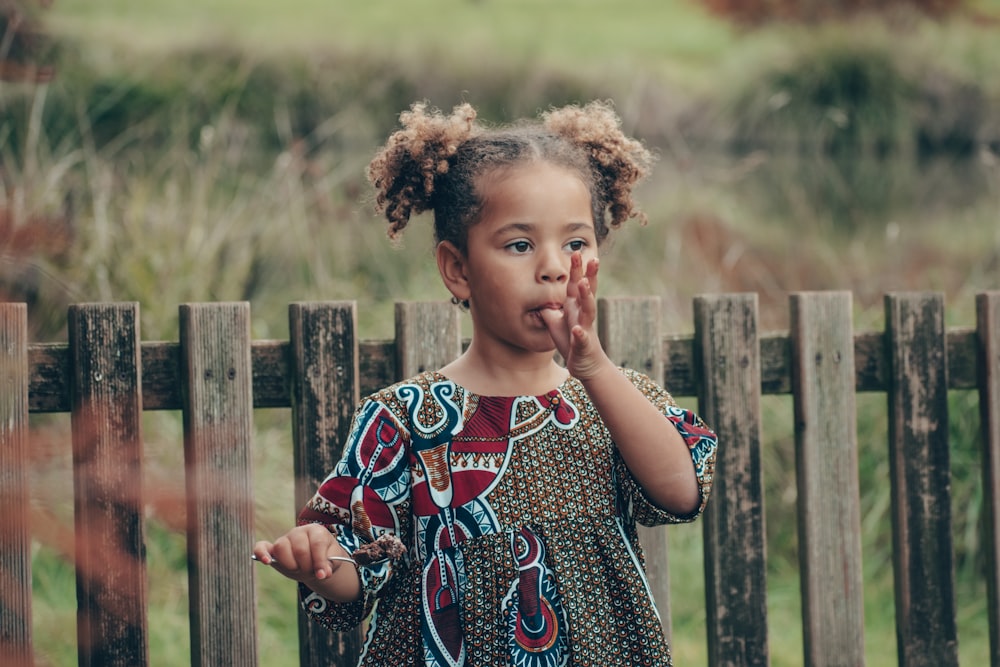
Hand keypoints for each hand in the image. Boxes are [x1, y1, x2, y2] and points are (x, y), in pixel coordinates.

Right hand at [253, 523, 352, 583]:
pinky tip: (266, 561)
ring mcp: (284, 539)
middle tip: (311, 573)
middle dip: (306, 566)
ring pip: (281, 547)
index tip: (323, 575)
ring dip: (290, 564)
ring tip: (298, 570)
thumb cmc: (326, 559)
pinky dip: (261, 553)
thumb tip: (324, 573)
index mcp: (316, 531)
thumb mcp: (334, 562)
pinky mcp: (272, 550)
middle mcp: (299, 532)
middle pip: (299, 548)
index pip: (317, 544)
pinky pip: (261, 547)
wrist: (317, 563)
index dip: (320, 561)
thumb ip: (330, 566)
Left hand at [539, 252, 610, 379]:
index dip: (576, 269)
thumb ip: (547, 307)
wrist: (585, 364)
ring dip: (586, 296)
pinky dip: (580, 335)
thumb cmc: (570, 340)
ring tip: (583, 284)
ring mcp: (585, 328)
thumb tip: (536, 295)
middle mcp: (582, 314)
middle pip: (588, 291)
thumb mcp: (554, 320)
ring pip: (588, 310)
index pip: (576, 284)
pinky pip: (581, 339)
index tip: (575, 251)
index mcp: (575, 307)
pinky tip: (577, 331)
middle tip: (592, 258)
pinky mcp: (583, 345)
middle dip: (590, 275)